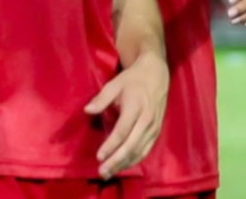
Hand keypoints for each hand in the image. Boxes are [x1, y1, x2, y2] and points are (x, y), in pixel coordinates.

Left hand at [85, 52, 168, 178]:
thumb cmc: (133, 79)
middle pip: (131, 144)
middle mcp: (147, 119)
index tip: (99, 156)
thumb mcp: (115, 83)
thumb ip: (102, 98)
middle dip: (116, 160)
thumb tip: (87, 110)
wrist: (157, 73)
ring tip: (110, 172)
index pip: (122, 131)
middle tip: (102, 171)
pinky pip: (147, 149)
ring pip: (140, 150)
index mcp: (136, 106)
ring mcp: (154, 126)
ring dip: (125, 163)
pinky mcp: (157, 130)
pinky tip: (124, 165)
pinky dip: (135, 159)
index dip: (111, 145)